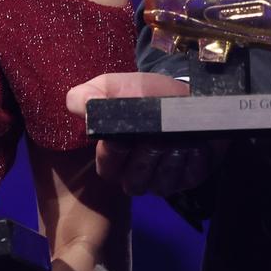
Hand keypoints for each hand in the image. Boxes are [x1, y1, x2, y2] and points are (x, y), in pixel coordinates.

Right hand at [66, 72, 222, 196]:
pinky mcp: (187, 179)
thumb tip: (76, 104)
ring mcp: (162, 180)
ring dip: (170, 156)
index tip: (123, 136)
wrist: (187, 93)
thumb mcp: (115, 87)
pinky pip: (186, 178)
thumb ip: (90, 94)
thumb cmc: (147, 93)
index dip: (114, 153)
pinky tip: (194, 144)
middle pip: (133, 181)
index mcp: (113, 157)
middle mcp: (135, 174)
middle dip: (146, 155)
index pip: (107, 168)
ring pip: (160, 183)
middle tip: (157, 133)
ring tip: (178, 136)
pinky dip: (191, 159)